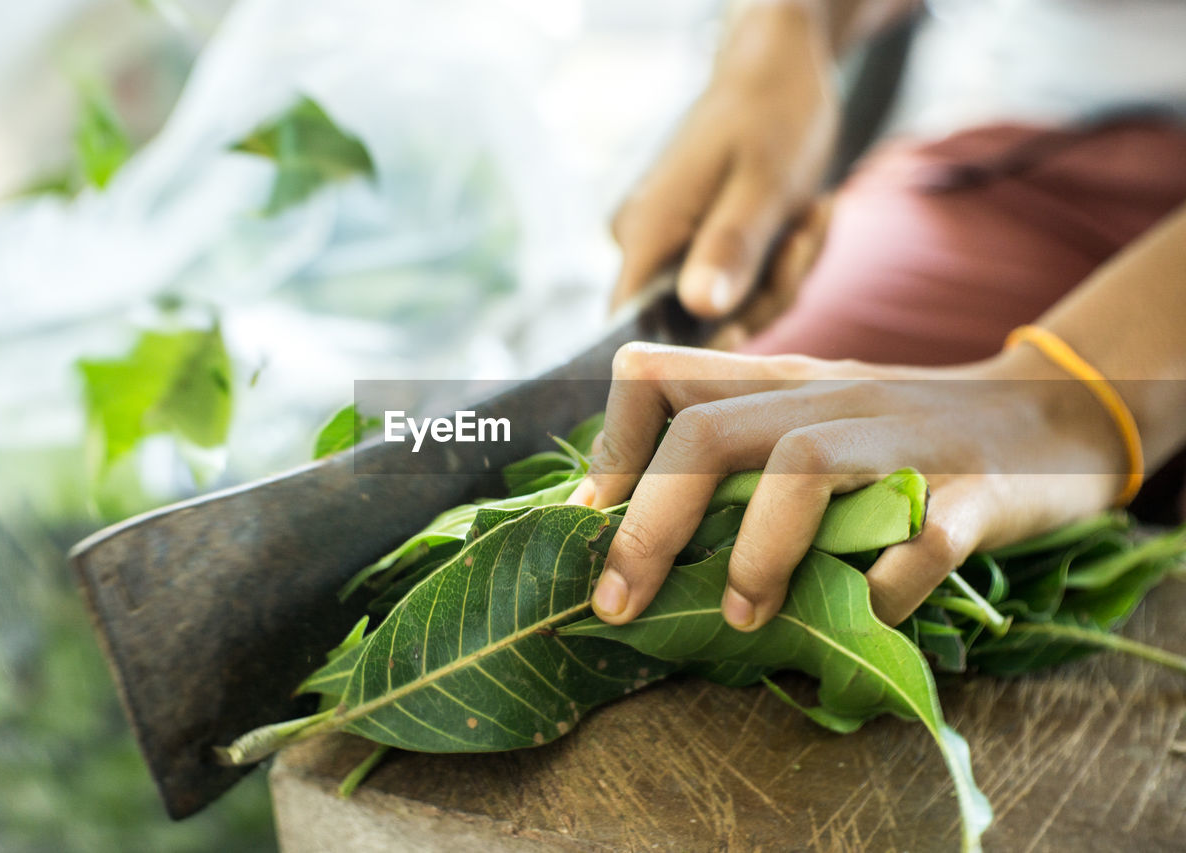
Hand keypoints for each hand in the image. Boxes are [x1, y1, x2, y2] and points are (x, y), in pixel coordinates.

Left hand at [568, 342, 1127, 627]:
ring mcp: (904, 439)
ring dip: (757, 550)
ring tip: (742, 618)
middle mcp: (829, 397)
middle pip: (709, 432)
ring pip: (804, 463)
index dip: (608, 451)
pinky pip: (925, 539)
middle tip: (619, 605)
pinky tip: (869, 611)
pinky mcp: (977, 492)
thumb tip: (616, 517)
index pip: (654, 376)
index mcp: (777, 382)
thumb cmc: (898, 432)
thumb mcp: (804, 415)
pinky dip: (888, 583)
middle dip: (647, 525)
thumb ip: (726, 449)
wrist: (1048, 414)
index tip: (592, 525)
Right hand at [610, 2, 838, 318]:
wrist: (780, 69)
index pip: (633, 327)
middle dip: (765, 294)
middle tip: (806, 233)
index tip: (746, 326)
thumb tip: (703, 310)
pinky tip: (802, 217)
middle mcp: (646, 245)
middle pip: (694, 324)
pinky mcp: (698, 246)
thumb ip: (731, 248)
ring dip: (783, 273)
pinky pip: (740, 286)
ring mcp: (672, 246)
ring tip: (810, 213)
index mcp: (647, 233)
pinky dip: (779, 264)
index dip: (685, 349)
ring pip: (728, 306)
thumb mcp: (764, 185)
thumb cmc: (772, 114)